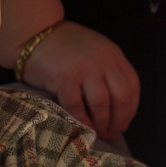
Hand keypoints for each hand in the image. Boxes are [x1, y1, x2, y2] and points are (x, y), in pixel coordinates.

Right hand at [22, 21, 139, 140]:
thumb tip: (115, 106)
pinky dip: (82, 121)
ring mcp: (84, 69)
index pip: (132, 86)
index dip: (131, 109)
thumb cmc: (62, 45)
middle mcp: (103, 61)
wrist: (33, 32)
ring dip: (102, 124)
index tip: (124, 124)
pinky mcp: (64, 78)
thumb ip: (106, 70)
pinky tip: (82, 128)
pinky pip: (77, 106)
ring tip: (98, 134)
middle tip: (112, 134)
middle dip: (119, 121)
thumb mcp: (93, 50)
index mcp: (112, 54)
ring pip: (102, 105)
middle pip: (121, 97)